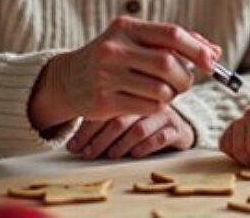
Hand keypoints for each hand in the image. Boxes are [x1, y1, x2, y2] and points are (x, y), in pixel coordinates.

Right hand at [28, 16, 218, 130]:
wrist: (69, 79)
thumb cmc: (116, 56)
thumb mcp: (139, 40)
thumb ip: (176, 42)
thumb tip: (215, 52)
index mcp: (127, 27)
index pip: (172, 34)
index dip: (197, 49)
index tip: (212, 62)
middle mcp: (114, 48)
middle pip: (169, 64)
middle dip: (185, 77)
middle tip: (185, 82)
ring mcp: (106, 75)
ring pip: (161, 90)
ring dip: (172, 95)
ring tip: (164, 91)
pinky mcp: (103, 101)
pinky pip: (148, 107)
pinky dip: (157, 106)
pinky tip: (148, 100)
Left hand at [66, 106, 194, 159]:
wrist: (176, 126)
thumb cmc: (142, 122)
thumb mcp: (121, 118)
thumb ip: (100, 125)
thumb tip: (72, 147)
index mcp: (131, 94)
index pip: (105, 109)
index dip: (87, 129)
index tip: (73, 147)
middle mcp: (148, 101)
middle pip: (121, 119)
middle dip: (101, 140)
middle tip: (88, 154)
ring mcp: (164, 114)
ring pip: (139, 129)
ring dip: (121, 145)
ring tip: (111, 155)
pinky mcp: (177, 129)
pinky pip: (161, 137)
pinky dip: (145, 147)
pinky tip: (135, 154)